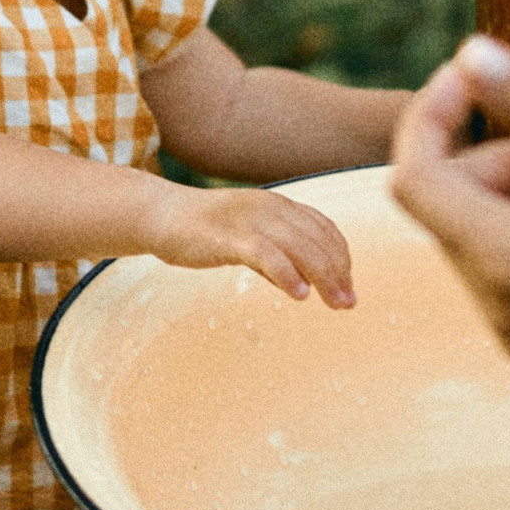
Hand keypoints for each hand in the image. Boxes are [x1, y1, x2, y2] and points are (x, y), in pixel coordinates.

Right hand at [149, 181, 357, 306]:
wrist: (160, 215)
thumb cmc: (204, 231)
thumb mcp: (247, 241)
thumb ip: (274, 259)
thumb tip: (300, 284)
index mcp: (277, 206)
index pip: (324, 228)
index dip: (342, 257)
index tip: (348, 286)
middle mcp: (270, 208)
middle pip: (317, 239)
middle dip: (339, 273)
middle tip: (349, 303)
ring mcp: (249, 220)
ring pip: (299, 246)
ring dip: (323, 276)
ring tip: (335, 303)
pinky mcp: (228, 236)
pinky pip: (265, 254)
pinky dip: (286, 273)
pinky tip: (299, 294)